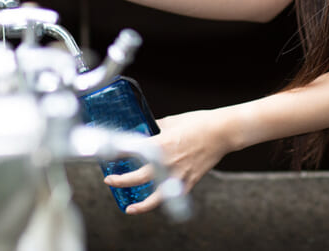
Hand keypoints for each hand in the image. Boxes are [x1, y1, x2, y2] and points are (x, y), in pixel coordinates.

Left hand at [104, 109, 231, 214]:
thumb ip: (157, 127)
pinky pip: (173, 195)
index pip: (131, 152)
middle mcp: (166, 163)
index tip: (107, 155)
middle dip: (121, 181)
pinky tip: (157, 201)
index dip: (116, 155)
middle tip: (110, 181)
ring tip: (129, 208)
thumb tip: (146, 129)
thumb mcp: (172, 120)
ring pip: (155, 197)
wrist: (222, 132)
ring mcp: (178, 175)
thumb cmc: (199, 123)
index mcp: (160, 144)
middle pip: (137, 178)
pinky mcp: (189, 181)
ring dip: (141, 205)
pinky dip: (163, 199)